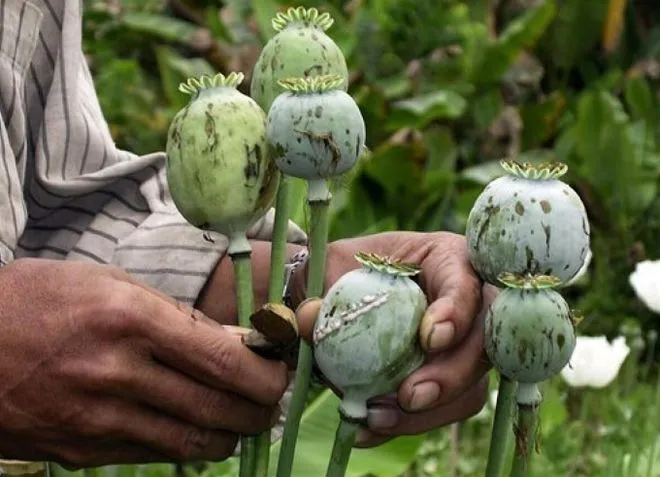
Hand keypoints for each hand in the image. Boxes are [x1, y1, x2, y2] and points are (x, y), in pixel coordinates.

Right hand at [0, 259, 287, 467]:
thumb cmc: (42, 299)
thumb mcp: (111, 286)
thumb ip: (177, 318)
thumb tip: (236, 344)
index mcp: (129, 319)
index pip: (220, 358)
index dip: (263, 374)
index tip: (281, 374)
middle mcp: (116, 372)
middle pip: (215, 407)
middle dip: (259, 410)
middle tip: (272, 402)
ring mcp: (96, 418)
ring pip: (191, 443)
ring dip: (230, 435)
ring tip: (243, 421)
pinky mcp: (80, 451)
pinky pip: (154, 454)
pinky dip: (187, 445)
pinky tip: (198, 431)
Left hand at [294, 231, 496, 446]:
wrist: (339, 298)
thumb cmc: (345, 270)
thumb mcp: (330, 267)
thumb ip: (324, 289)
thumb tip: (312, 318)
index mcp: (446, 259)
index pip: (467, 282)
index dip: (457, 312)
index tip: (429, 339)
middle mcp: (467, 302)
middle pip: (484, 342)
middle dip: (451, 375)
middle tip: (409, 396)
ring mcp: (463, 345)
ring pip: (471, 385)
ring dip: (430, 410)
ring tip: (378, 417)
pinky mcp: (450, 379)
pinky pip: (446, 409)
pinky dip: (410, 423)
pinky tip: (372, 427)